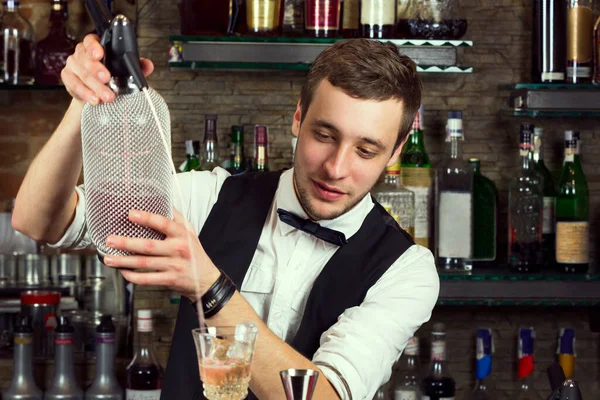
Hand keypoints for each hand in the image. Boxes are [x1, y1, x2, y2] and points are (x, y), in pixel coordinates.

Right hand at [61, 34, 154, 105]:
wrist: (97, 92)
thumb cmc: (113, 75)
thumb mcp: (125, 69)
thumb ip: (137, 65)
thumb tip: (148, 65)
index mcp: (95, 45)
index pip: (91, 40)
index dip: (94, 46)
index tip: (100, 54)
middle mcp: (81, 53)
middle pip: (86, 59)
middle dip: (97, 70)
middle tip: (107, 79)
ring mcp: (73, 65)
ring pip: (81, 74)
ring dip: (95, 86)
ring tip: (107, 96)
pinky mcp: (68, 78)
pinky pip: (74, 85)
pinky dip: (85, 93)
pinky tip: (94, 100)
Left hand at [102, 208, 220, 301]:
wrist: (205, 279)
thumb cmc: (194, 253)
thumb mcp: (190, 232)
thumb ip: (177, 218)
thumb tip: (163, 201)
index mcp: (182, 235)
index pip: (164, 223)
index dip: (147, 218)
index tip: (131, 214)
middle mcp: (178, 249)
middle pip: (148, 246)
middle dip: (127, 243)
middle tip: (110, 240)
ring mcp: (173, 266)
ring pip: (144, 263)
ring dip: (124, 261)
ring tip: (108, 258)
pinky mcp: (169, 280)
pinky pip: (146, 279)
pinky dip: (132, 276)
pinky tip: (122, 272)